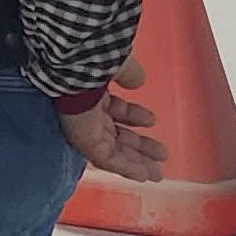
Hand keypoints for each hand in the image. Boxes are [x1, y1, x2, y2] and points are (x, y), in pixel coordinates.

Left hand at [59, 59, 166, 181]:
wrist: (74, 64)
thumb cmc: (92, 59)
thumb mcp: (117, 64)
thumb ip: (128, 73)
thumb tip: (138, 81)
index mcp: (92, 92)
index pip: (114, 110)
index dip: (133, 116)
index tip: (152, 120)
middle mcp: (87, 113)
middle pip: (117, 135)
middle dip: (140, 147)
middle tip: (161, 155)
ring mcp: (86, 129)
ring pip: (115, 152)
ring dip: (137, 162)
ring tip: (157, 173)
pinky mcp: (85, 142)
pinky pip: (108, 160)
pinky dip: (127, 168)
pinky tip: (144, 176)